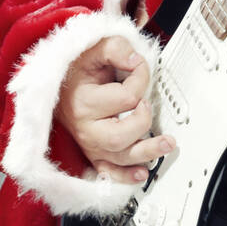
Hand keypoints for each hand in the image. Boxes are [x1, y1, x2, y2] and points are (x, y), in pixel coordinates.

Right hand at [55, 35, 174, 185]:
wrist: (59, 83)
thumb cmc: (76, 69)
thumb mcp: (93, 49)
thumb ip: (115, 49)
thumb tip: (134, 62)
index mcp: (83, 102)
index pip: (126, 97)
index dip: (141, 78)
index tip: (138, 67)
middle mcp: (85, 128)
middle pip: (119, 137)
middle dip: (142, 121)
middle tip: (146, 104)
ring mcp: (88, 143)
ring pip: (119, 157)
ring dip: (146, 153)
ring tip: (167, 143)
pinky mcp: (92, 153)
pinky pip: (107, 172)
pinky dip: (124, 176)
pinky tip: (141, 173)